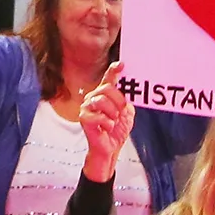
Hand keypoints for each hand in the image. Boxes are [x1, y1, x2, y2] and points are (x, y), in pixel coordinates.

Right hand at [77, 62, 134, 181]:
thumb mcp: (127, 113)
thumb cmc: (116, 131)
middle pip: (107, 88)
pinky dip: (107, 123)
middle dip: (118, 101)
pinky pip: (99, 116)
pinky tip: (107, 128)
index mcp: (104, 94)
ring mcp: (87, 107)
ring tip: (113, 121)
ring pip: (102, 100)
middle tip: (120, 112)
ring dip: (112, 113)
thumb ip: (127, 100)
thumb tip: (129, 91)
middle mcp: (94, 97)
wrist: (110, 149)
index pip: (108, 78)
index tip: (122, 65)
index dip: (114, 70)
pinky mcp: (84, 118)